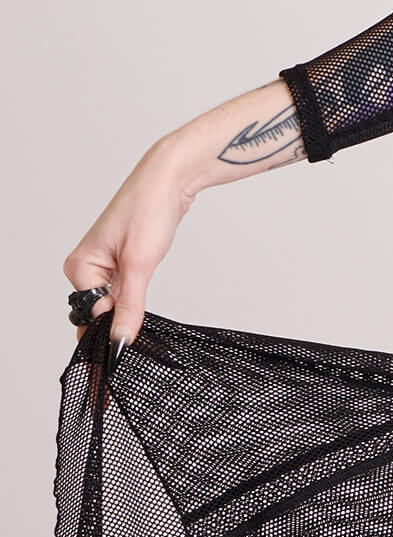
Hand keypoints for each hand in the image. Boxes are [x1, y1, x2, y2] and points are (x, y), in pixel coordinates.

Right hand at [63, 82, 302, 347]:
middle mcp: (86, 267)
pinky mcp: (121, 265)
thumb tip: (119, 340)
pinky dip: (133, 306)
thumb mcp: (139, 265)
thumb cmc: (148, 212)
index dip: (107, 333)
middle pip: (98, 313)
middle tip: (136, 341)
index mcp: (80, 266)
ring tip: (142, 322)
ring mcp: (103, 267)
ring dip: (128, 315)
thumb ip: (129, 306)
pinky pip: (122, 296)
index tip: (123, 354)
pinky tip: (141, 313)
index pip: (89, 314)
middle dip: (116, 325)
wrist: (167, 182)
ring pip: (112, 306)